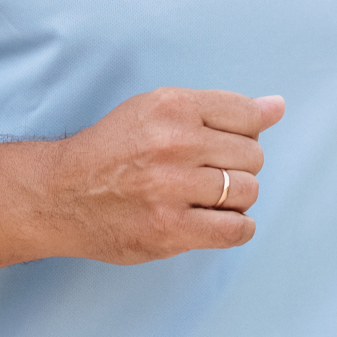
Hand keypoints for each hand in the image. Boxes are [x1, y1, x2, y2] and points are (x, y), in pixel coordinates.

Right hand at [41, 88, 285, 263]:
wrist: (60, 194)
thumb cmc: (111, 151)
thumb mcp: (156, 111)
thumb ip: (217, 109)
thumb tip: (276, 106)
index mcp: (172, 106)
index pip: (248, 115)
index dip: (245, 133)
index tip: (223, 145)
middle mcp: (174, 142)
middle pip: (252, 156)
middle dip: (239, 167)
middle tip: (208, 173)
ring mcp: (171, 187)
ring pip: (248, 191)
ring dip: (236, 199)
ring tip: (208, 198)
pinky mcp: (169, 228)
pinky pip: (235, 229)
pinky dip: (237, 227)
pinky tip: (218, 221)